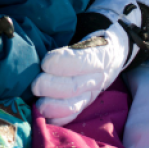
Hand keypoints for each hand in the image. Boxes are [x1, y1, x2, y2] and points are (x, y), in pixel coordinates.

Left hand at [31, 8, 148, 124]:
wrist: (113, 45)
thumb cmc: (91, 34)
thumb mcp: (86, 28)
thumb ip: (68, 36)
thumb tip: (40, 40)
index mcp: (101, 52)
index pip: (85, 60)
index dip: (64, 63)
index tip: (45, 61)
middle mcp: (99, 75)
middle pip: (76, 85)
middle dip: (52, 86)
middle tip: (35, 84)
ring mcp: (93, 91)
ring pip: (75, 103)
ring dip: (54, 106)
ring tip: (39, 105)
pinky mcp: (87, 102)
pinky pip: (75, 114)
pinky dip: (59, 119)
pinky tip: (46, 118)